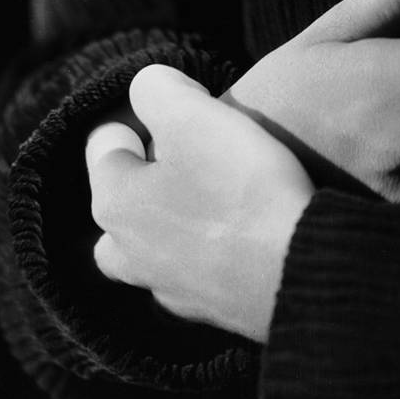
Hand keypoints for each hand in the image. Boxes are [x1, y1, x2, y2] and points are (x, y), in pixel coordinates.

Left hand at [88, 65, 311, 344]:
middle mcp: (129, 254)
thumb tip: (150, 89)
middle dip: (145, 179)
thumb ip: (157, 89)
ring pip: (156, 243)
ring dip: (178, 218)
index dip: (139, 116)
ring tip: (220, 194)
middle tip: (190, 157)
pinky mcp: (210, 309)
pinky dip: (212, 250)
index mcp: (115, 203)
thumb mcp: (193, 115)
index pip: (104, 143)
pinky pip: (197, 269)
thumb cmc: (237, 188)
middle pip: (121, 204)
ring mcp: (169, 288)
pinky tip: (244, 233)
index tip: (177, 110)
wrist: (295, 269)